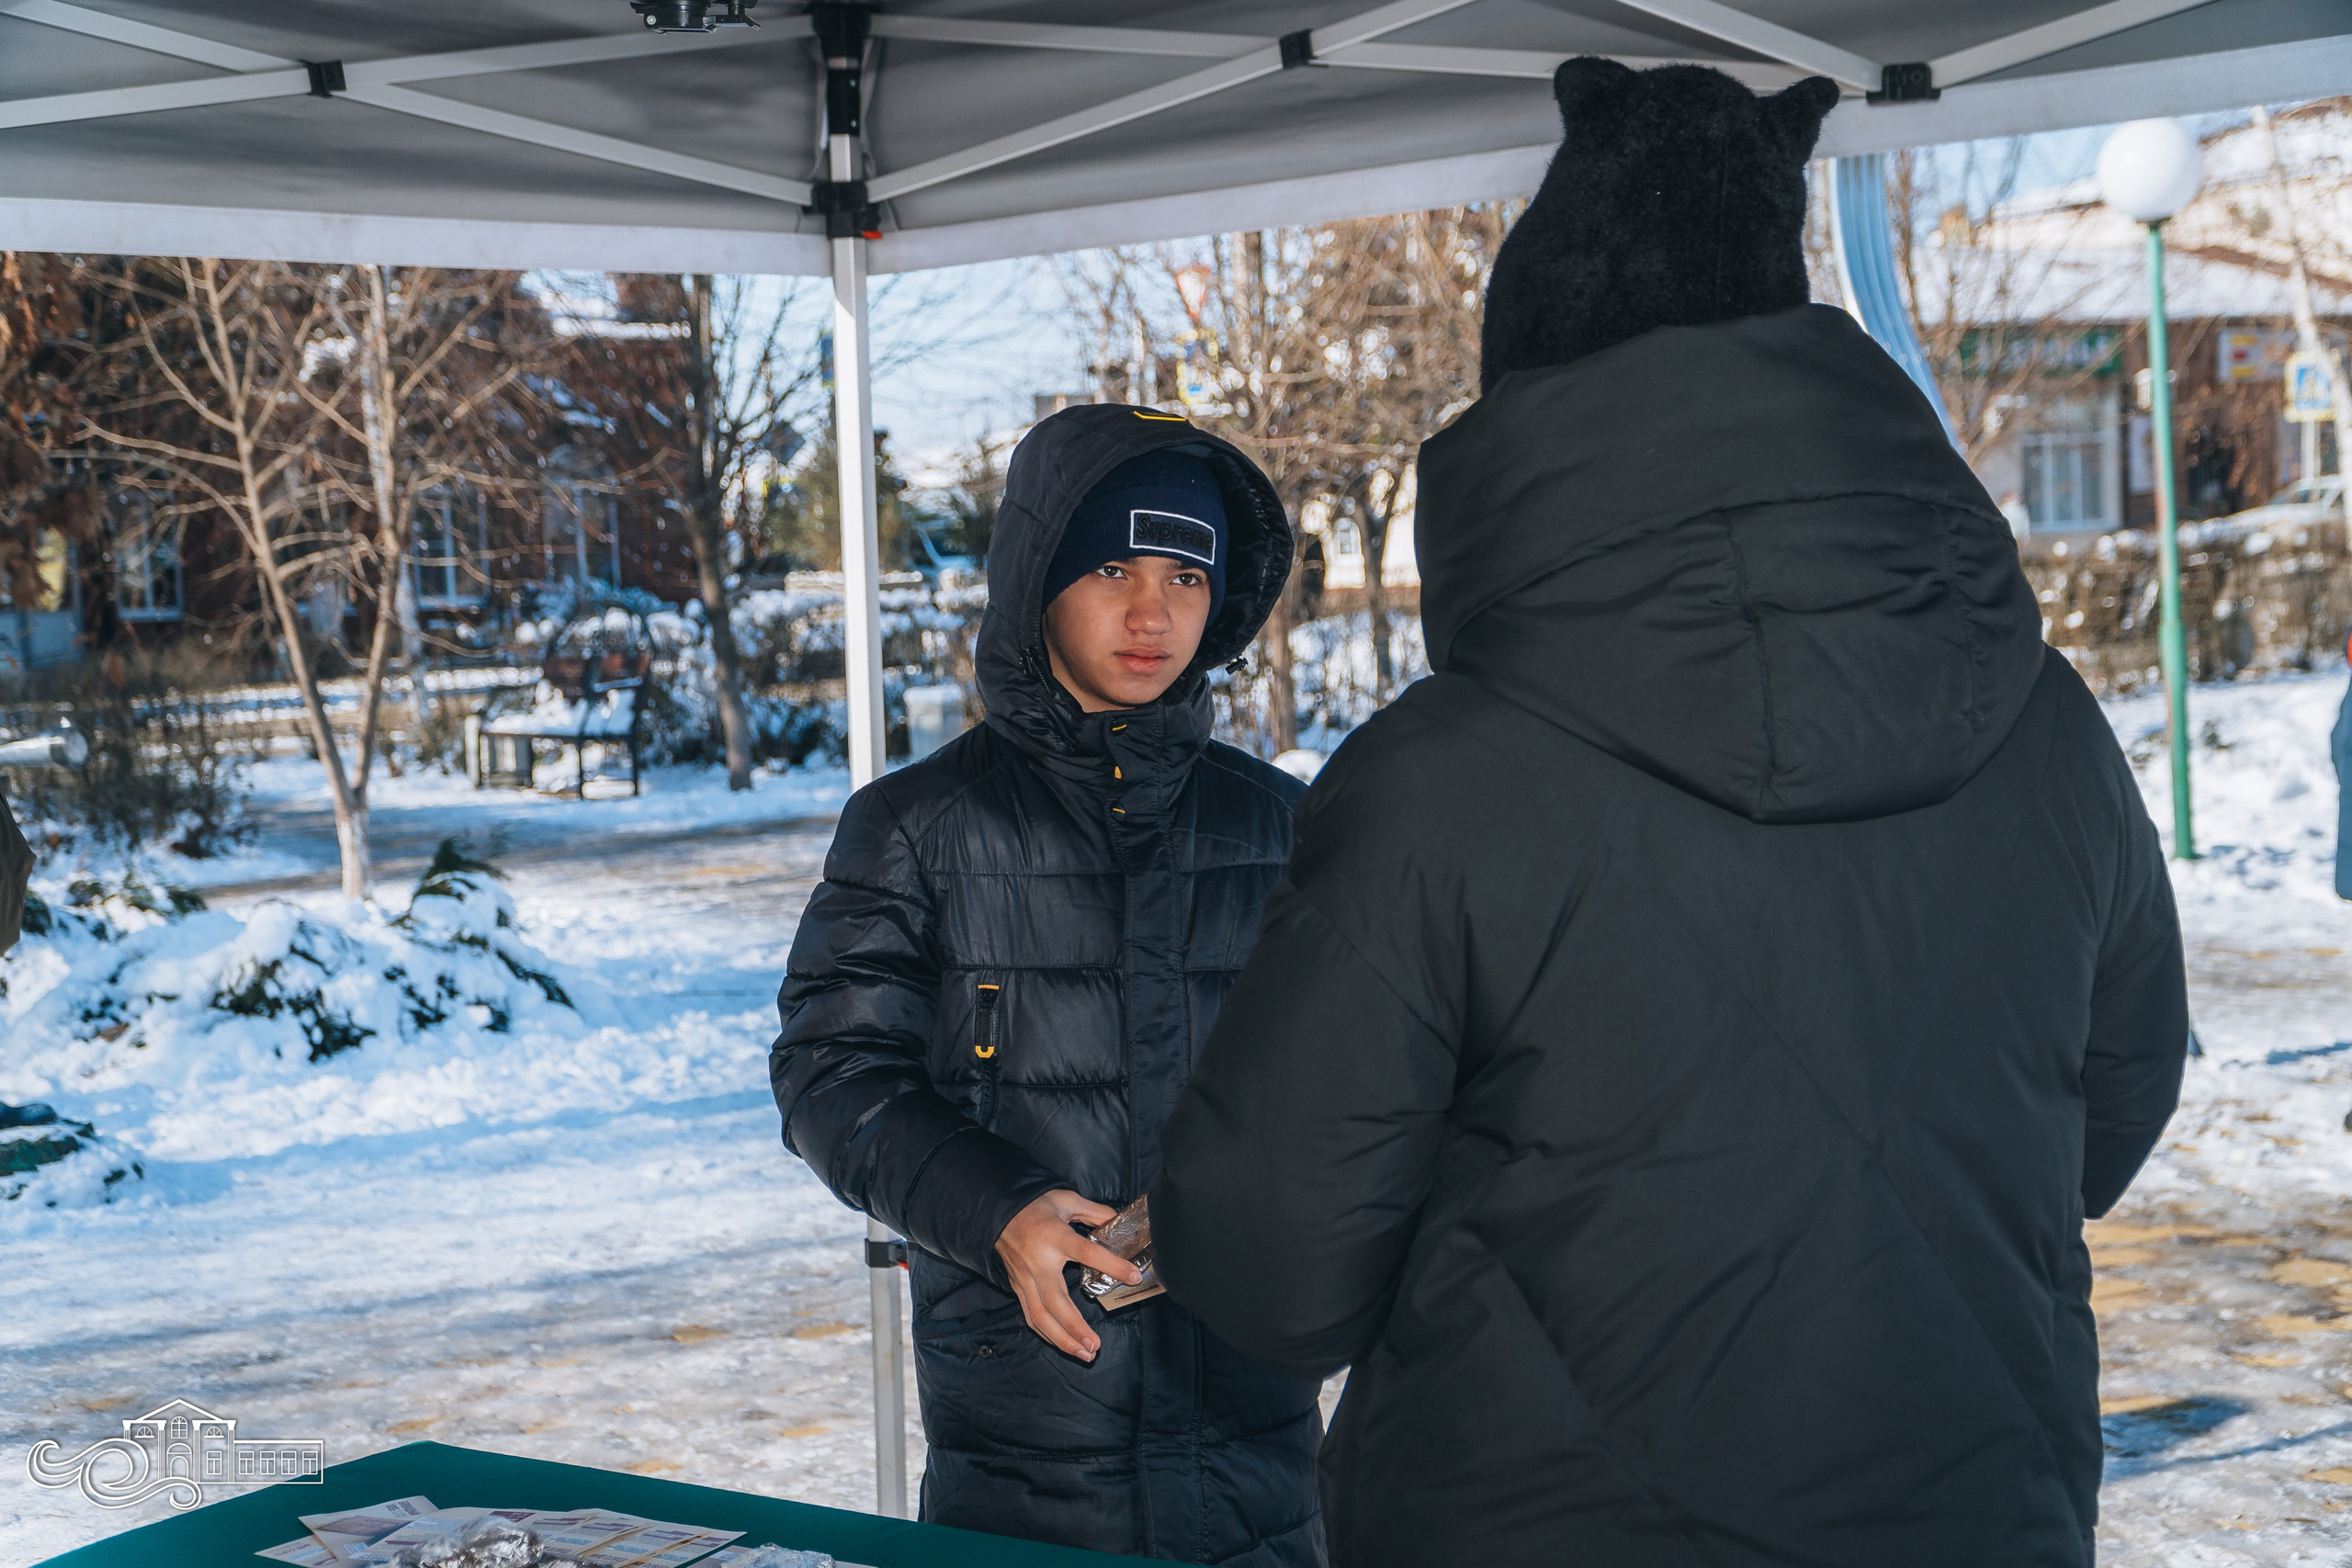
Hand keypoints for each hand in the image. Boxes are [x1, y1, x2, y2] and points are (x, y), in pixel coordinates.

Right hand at [994, 1189, 1145, 1359]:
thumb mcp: (1066, 1199)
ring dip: (1062, 1339)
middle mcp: (1039, 1263)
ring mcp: (1025, 1279)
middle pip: (1055, 1301)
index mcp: (1055, 1237)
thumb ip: (1094, 1211)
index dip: (1111, 1264)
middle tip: (1095, 1345)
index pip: (1087, 1253)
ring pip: (1039, 1316)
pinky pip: (1030, 1316)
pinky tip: (1065, 1345)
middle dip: (1075, 1327)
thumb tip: (1119, 1221)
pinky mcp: (1017, 1288)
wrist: (997, 1213)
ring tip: (1085, 1353)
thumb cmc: (1035, 1206)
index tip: (1133, 1276)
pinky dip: (1047, 1335)